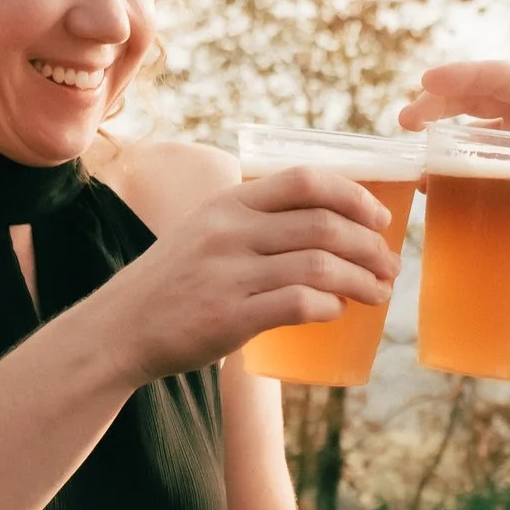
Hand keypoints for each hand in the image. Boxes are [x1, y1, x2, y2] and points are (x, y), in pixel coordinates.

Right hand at [103, 166, 399, 385]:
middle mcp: (230, 231)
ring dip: (361, 279)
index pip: (305, 181)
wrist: (119, 329)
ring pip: (320, 265)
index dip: (353, 195)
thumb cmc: (174, 283)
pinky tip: (338, 311)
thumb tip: (329, 228)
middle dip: (370, 245)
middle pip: (323, 224)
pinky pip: (299, 303)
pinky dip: (329, 306)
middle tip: (390, 265)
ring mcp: (229, 273)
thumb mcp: (206, 232)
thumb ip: (254, 223)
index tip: (380, 218)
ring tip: (379, 292)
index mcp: (229, 203)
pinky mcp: (230, 316)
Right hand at [401, 61, 509, 255]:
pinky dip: (459, 167)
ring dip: (442, 132)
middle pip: (479, 96)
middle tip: (405, 119)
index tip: (429, 80)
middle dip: (440, 103)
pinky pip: (485, 159)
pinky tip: (433, 183)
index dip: (466, 77)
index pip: (504, 77)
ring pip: (475, 125)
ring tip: (410, 148)